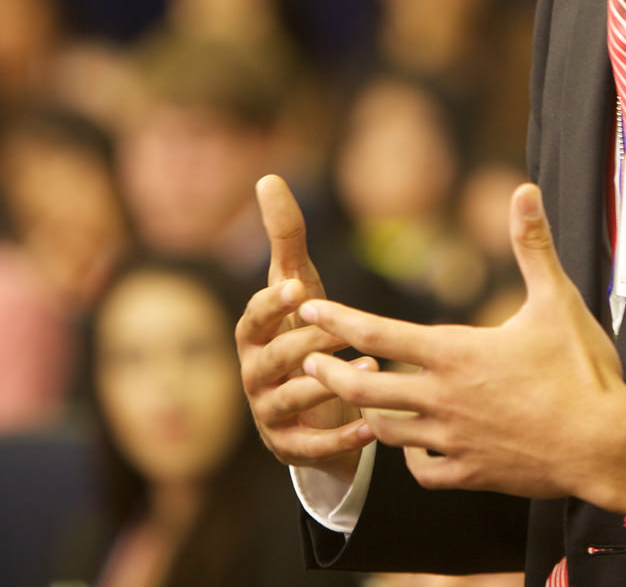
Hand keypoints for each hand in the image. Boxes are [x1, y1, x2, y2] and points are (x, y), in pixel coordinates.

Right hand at [235, 175, 376, 474]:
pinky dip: (342, 440)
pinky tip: (374, 427)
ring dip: (331, 388)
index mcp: (252, 336)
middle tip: (347, 334)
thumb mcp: (296, 286)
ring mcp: (268, 413)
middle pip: (276, 359)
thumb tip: (268, 178)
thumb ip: (285, 237)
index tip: (300, 289)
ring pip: (294, 401)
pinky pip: (312, 448)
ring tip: (371, 372)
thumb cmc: (301, 330)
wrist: (308, 403)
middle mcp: (253, 374)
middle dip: (310, 344)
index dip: (273, 305)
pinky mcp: (290, 447)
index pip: (253, 318)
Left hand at [301, 184, 625, 527]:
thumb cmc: (580, 371)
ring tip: (359, 399)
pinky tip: (412, 449)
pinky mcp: (471, 474)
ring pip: (387, 432)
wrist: (602, 445)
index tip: (310, 309)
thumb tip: (524, 190)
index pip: (379, 333)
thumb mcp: (557, 299)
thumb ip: (532, 244)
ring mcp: (453, 440)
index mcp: (455, 352)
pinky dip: (410, 459)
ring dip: (368, 412)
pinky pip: (423, 472)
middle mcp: (442, 398)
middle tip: (309, 362)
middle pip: (365, 388)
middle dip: (330, 373)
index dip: (338, 319)